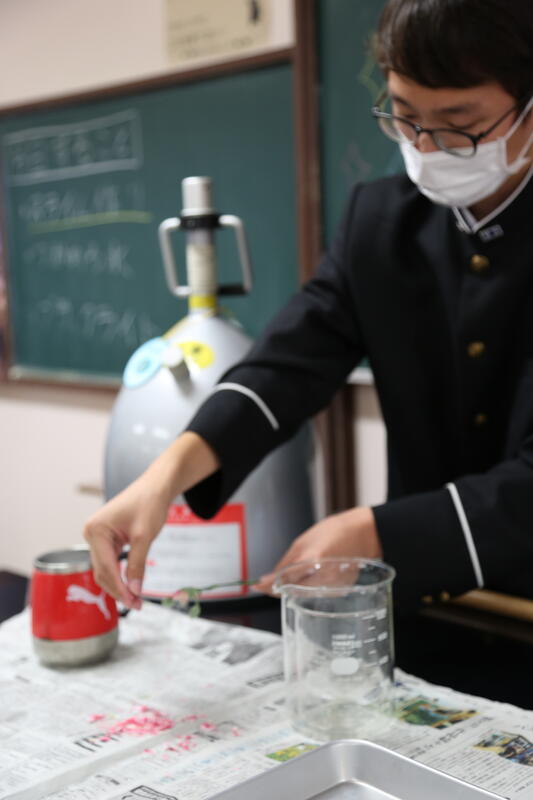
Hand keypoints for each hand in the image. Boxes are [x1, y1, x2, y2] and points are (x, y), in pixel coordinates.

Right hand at [83, 474, 171, 609]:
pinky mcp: (106, 538)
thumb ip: (137, 565)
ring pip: (105, 569)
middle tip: (136, 605)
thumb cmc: (149, 503)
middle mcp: (91, 533)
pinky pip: (110, 561)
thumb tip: (134, 591)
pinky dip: (120, 574)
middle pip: (102, 571)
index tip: (134, 602)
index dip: (119, 588)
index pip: (106, 567)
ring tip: (135, 599)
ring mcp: (97, 536)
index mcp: (95, 530)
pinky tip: (131, 586)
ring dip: (118, 584)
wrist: (156, 486)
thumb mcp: (144, 536)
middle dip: (118, 589)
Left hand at [254, 506, 381, 594]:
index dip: (267, 586)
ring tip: (302, 572)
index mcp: (311, 563)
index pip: (282, 582)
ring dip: (296, 587)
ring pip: (304, 595)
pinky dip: (311, 588)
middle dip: (282, 587)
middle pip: (292, 592)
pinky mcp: (340, 593)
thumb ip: (285, 564)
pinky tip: (315, 575)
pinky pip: (317, 594)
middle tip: (278, 578)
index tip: (256, 585)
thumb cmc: (334, 532)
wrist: (364, 534)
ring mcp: (333, 589)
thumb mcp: (302, 543)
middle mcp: (323, 579)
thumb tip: (267, 580)